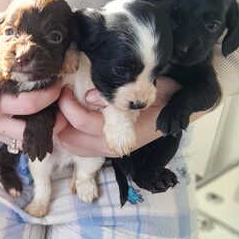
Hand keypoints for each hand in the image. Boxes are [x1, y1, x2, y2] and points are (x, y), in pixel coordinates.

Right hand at [0, 41, 62, 144]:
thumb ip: (16, 56)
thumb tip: (48, 52)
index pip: (30, 103)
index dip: (51, 95)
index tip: (60, 84)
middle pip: (30, 129)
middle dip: (53, 121)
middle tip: (64, 106)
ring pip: (24, 141)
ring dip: (42, 130)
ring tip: (54, 114)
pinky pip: (15, 141)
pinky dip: (29, 133)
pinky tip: (38, 119)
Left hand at [56, 77, 183, 156]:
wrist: (179, 108)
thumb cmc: (164, 94)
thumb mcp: (149, 87)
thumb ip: (122, 93)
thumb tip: (91, 97)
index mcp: (122, 131)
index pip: (82, 122)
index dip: (67, 104)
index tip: (63, 88)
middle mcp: (111, 146)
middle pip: (69, 138)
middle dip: (59, 118)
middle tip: (58, 98)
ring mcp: (107, 151)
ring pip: (69, 145)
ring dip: (62, 127)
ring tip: (63, 106)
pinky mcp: (104, 150)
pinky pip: (77, 147)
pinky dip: (67, 133)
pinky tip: (68, 117)